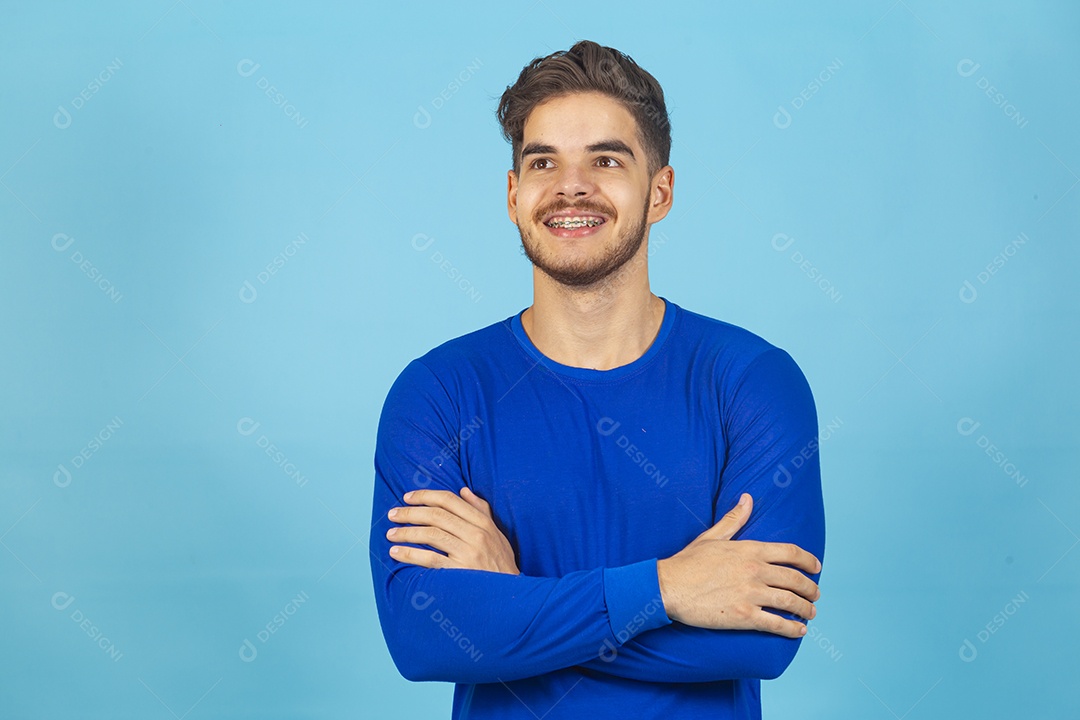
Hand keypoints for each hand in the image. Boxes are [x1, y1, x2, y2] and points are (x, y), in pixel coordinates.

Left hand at [386, 487, 519, 573]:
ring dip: (406, 533)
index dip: (426, 496)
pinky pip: (429, 559)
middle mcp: (476, 535)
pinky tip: (397, 552)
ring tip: (391, 534)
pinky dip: (410, 554)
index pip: (450, 501)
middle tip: (393, 514)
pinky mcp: (459, 572)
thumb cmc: (501, 564)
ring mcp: (468, 553)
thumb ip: (481, 511)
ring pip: (430, 534)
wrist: (511, 596)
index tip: (407, 497)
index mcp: (483, 523)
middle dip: (410, 513)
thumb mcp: (497, 534)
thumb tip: (464, 491)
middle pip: (436, 515)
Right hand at [656, 493, 821, 637]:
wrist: (668, 586)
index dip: (808, 560)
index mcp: (750, 550)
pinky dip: (792, 628)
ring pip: (791, 602)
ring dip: (806, 609)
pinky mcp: (744, 616)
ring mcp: (751, 594)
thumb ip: (735, 519)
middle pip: (795, 579)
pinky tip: (799, 631)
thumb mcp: (712, 536)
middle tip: (815, 594)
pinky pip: (776, 623)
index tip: (817, 567)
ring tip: (810, 613)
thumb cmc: (688, 562)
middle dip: (811, 588)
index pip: (790, 552)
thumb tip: (748, 498)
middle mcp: (755, 570)